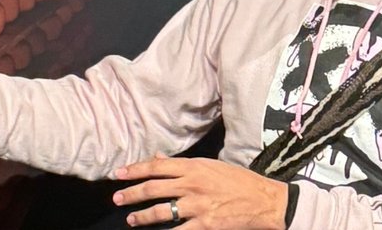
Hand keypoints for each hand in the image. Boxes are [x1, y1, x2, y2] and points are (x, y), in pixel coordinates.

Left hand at [112, 155, 287, 228]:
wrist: (265, 201)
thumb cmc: (241, 181)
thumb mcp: (213, 166)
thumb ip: (185, 164)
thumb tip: (158, 158)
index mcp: (195, 167)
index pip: (157, 166)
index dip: (135, 169)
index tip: (118, 174)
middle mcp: (192, 184)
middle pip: (153, 188)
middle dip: (131, 194)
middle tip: (116, 198)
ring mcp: (197, 205)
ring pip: (160, 211)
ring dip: (142, 216)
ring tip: (131, 220)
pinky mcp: (204, 225)